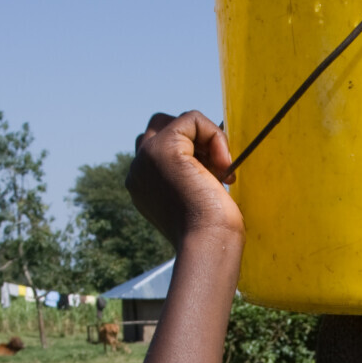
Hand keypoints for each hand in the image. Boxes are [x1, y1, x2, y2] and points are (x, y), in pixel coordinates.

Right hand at [126, 110, 244, 248]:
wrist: (210, 243)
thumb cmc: (213, 231)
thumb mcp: (195, 198)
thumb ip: (190, 175)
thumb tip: (208, 152)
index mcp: (143, 184)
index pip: (162, 149)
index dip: (194, 154)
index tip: (213, 180)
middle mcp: (137, 170)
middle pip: (161, 128)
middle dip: (194, 140)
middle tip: (215, 169)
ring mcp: (146, 158)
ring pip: (177, 122)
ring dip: (205, 138)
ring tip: (218, 169)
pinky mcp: (163, 149)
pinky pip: (192, 119)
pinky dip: (215, 134)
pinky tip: (223, 165)